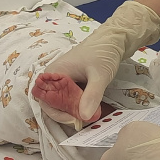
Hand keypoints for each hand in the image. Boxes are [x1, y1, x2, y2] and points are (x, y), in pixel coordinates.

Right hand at [41, 1, 159, 127]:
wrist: (114, 40)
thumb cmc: (103, 53)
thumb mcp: (99, 75)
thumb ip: (91, 95)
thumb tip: (83, 117)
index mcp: (54, 72)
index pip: (45, 100)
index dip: (57, 113)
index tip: (74, 120)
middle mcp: (55, 77)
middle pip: (53, 103)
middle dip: (66, 114)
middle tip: (84, 120)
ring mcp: (64, 79)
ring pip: (62, 102)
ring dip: (73, 111)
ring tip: (89, 115)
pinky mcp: (73, 81)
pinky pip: (70, 98)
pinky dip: (79, 105)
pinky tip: (90, 108)